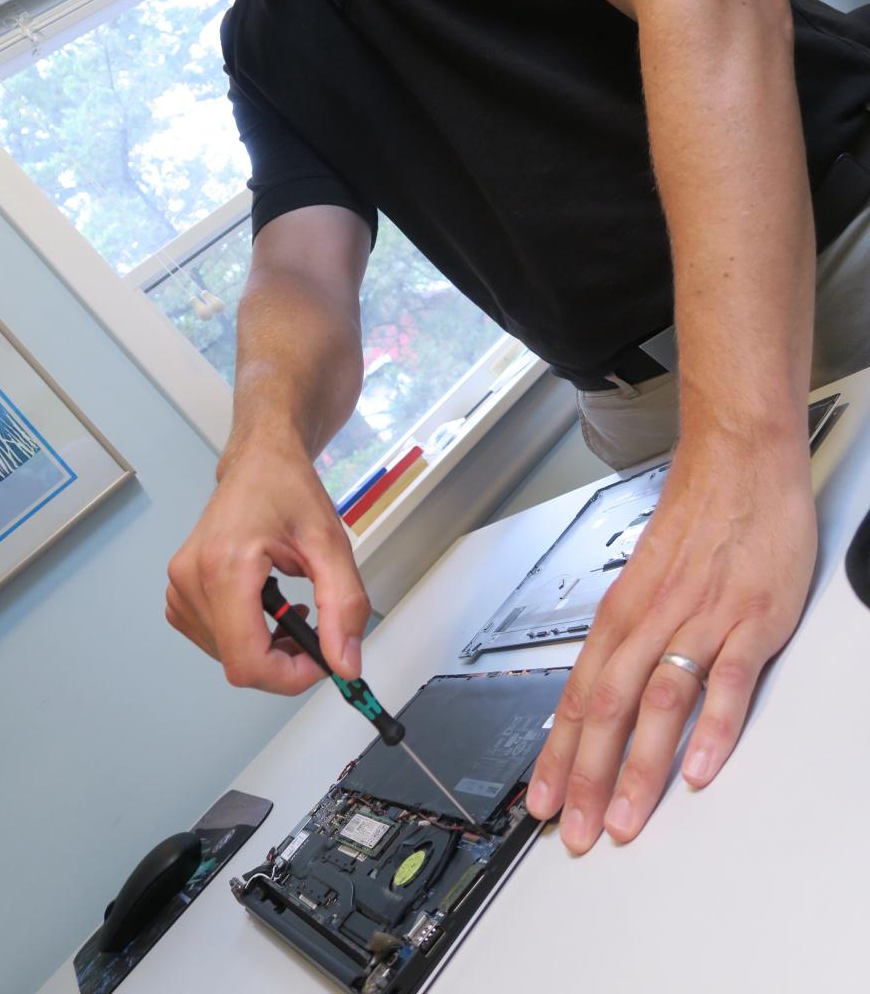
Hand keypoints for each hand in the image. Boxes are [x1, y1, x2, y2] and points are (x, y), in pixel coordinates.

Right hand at [165, 437, 369, 693]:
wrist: (260, 460)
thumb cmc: (288, 490)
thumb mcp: (331, 545)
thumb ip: (343, 607)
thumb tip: (344, 662)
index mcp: (225, 565)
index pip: (247, 661)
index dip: (288, 676)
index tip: (320, 661)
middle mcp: (191, 577)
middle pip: (237, 663)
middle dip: (283, 660)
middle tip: (315, 630)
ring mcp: (179, 585)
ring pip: (225, 655)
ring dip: (265, 648)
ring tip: (291, 610)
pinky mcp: (179, 590)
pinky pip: (212, 638)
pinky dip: (245, 636)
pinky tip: (266, 608)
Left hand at [526, 437, 816, 851]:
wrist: (740, 459)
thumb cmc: (697, 517)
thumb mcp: (647, 576)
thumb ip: (630, 633)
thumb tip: (605, 685)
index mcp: (623, 612)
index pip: (579, 695)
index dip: (556, 755)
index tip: (540, 800)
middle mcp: (652, 620)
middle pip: (608, 709)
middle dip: (585, 777)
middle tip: (574, 832)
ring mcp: (701, 621)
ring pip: (658, 703)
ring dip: (638, 767)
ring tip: (623, 818)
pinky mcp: (750, 619)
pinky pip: (726, 681)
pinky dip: (712, 729)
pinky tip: (700, 769)